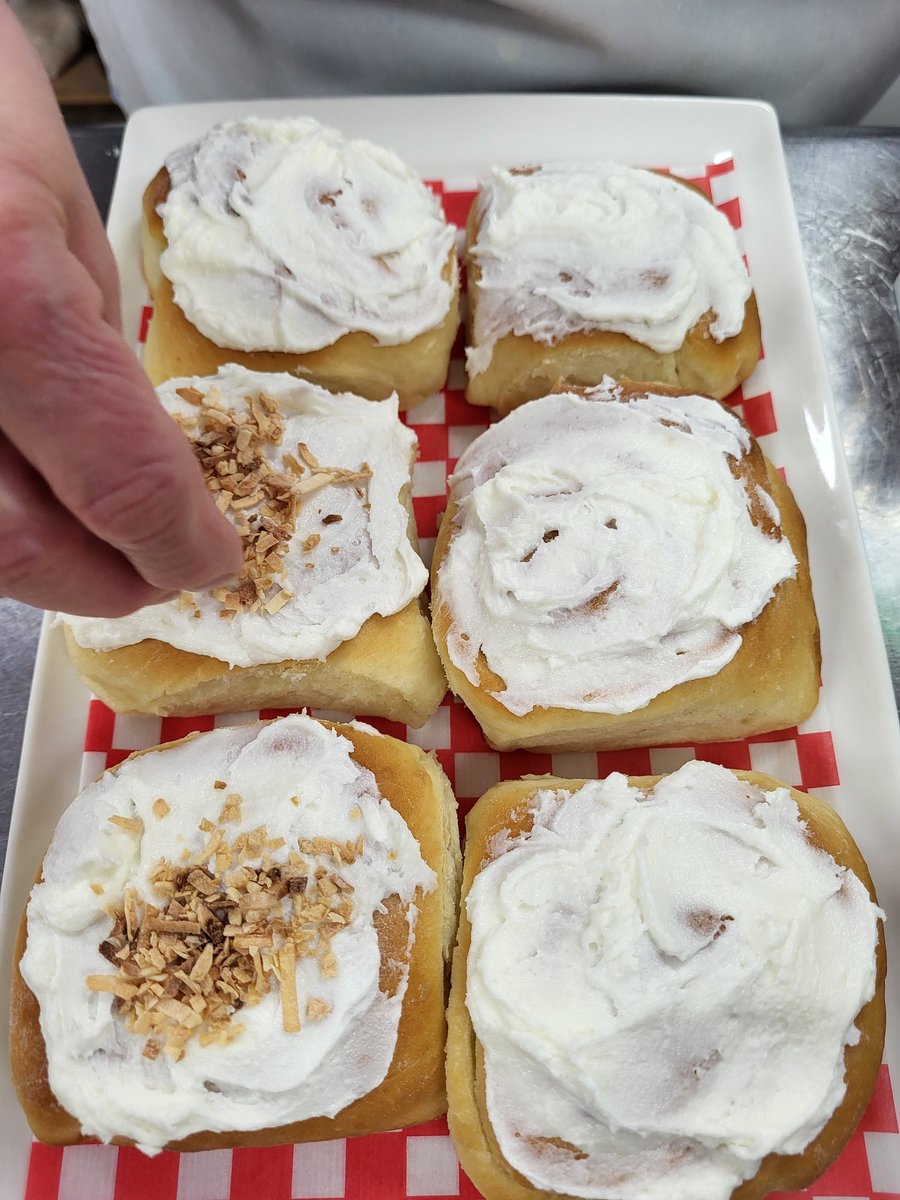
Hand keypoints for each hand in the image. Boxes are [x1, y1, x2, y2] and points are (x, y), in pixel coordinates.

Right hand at [0, 3, 241, 616]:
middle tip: (152, 573)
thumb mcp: (66, 227)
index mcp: (7, 298)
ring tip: (91, 545)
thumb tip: (147, 469)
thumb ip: (101, 361)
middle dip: (104, 580)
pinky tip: (19, 495)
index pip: (121, 481)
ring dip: (39, 561)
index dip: (176, 541)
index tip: (208, 557)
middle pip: (20, 546)